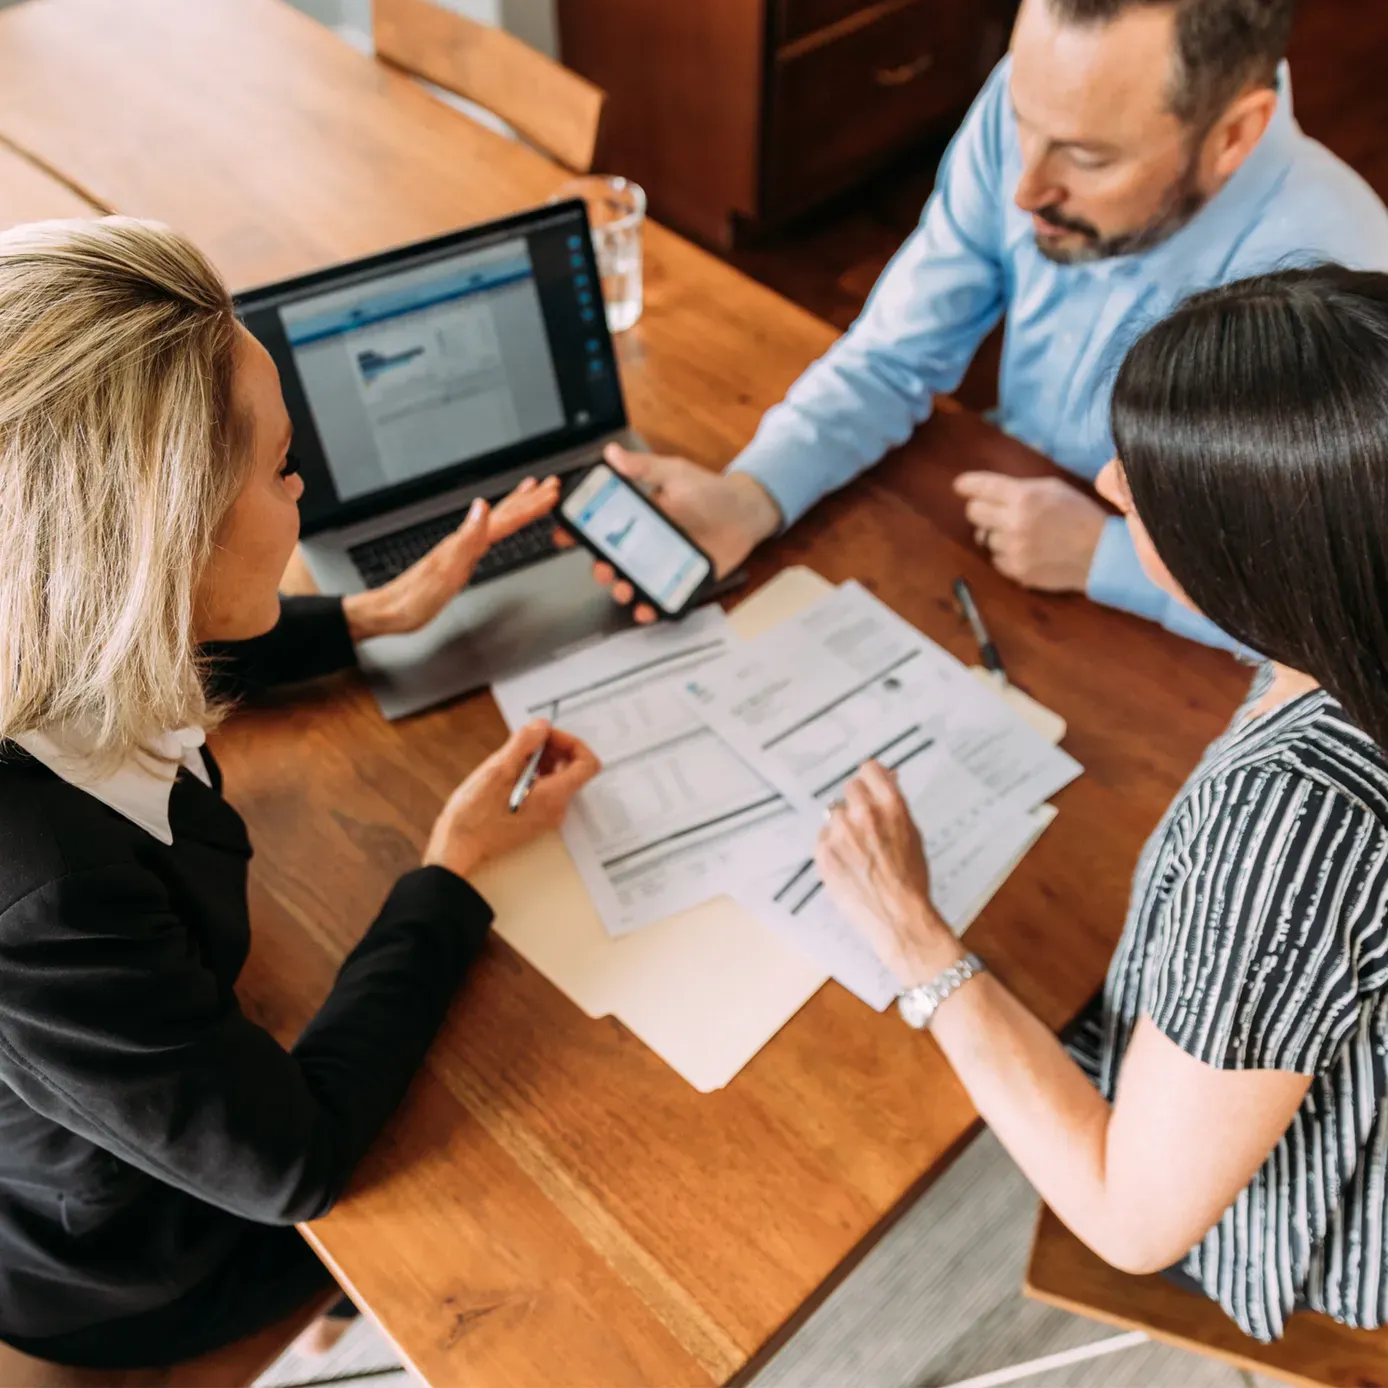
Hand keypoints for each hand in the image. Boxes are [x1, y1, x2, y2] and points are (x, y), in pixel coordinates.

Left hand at [342, 476, 560, 640]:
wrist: (390, 611)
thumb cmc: (415, 598)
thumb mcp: (445, 572)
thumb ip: (467, 538)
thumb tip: (482, 506)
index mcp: (464, 542)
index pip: (504, 519)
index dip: (528, 506)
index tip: (550, 493)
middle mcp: (463, 540)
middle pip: (501, 514)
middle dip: (527, 499)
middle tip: (549, 485)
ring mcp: (460, 548)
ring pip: (494, 521)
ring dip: (515, 506)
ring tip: (530, 493)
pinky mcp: (458, 559)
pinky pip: (486, 534)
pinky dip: (499, 524)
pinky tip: (497, 524)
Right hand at [423, 719, 600, 878]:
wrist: (458, 848)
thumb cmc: (474, 815)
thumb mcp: (498, 770)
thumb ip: (524, 743)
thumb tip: (542, 726)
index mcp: (554, 797)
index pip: (587, 763)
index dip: (571, 742)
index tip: (546, 736)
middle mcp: (556, 809)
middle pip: (573, 769)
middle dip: (553, 749)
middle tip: (527, 743)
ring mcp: (546, 817)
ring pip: (558, 779)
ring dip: (542, 761)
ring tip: (513, 758)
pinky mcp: (534, 820)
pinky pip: (545, 792)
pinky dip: (534, 776)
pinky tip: (510, 774)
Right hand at [554, 442, 781, 623]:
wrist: (746, 514)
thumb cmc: (711, 491)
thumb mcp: (674, 474)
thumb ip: (643, 468)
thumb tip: (612, 454)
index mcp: (638, 516)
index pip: (600, 525)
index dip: (578, 532)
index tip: (563, 536)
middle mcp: (644, 542)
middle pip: (611, 560)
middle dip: (600, 569)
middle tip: (603, 570)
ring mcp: (661, 564)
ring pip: (631, 582)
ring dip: (621, 590)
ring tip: (625, 590)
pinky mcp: (679, 580)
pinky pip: (660, 597)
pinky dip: (650, 606)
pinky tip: (647, 607)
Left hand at [815, 762, 964, 987]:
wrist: (898, 916)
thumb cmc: (910, 879)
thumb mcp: (912, 834)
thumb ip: (895, 805)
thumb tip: (888, 777)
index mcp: (891, 806)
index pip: (870, 769)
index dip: (870, 778)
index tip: (869, 785)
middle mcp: (864, 814)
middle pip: (849, 788)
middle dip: (856, 802)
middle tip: (864, 825)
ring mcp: (841, 833)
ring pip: (834, 815)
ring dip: (843, 827)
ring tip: (858, 853)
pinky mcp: (824, 853)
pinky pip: (823, 838)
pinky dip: (832, 848)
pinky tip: (848, 865)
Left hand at [953, 473, 1107, 592]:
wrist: (1099, 553)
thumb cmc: (1078, 515)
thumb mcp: (1053, 489)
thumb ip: (1020, 488)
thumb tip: (990, 491)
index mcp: (1024, 496)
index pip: (982, 487)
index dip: (967, 485)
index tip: (959, 486)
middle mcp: (1014, 522)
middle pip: (973, 513)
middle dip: (981, 511)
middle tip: (994, 513)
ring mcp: (1013, 548)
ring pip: (984, 538)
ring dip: (997, 535)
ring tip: (1022, 535)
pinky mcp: (1016, 570)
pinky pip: (996, 560)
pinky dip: (1006, 555)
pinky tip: (1026, 551)